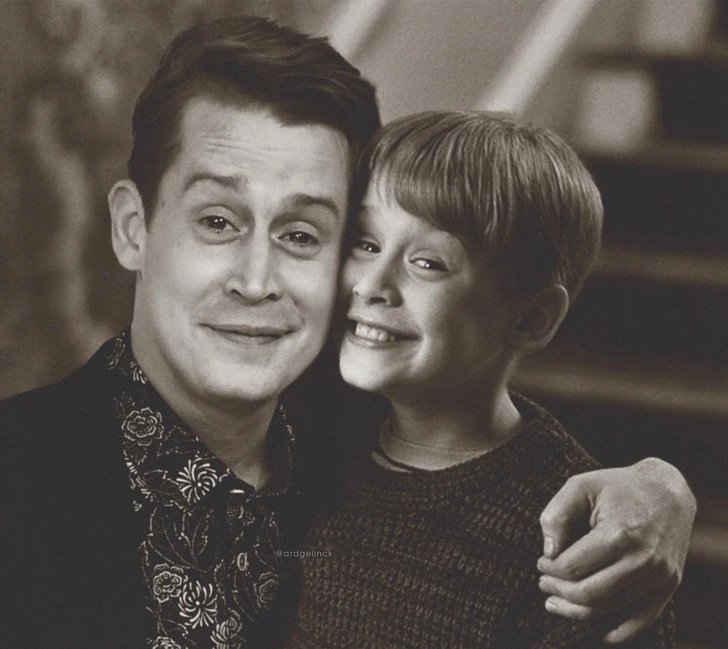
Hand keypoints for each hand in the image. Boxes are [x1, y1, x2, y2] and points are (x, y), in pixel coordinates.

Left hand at [537, 458, 695, 643]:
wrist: (667, 491)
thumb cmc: (616, 486)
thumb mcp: (580, 485)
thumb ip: (557, 515)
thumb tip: (548, 552)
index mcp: (620, 533)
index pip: (573, 567)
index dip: (550, 569)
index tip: (541, 562)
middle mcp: (643, 559)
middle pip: (590, 593)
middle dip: (560, 592)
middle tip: (544, 584)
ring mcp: (659, 576)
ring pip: (610, 608)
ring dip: (578, 611)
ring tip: (555, 602)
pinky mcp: (669, 585)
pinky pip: (642, 619)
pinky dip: (618, 631)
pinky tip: (596, 632)